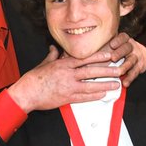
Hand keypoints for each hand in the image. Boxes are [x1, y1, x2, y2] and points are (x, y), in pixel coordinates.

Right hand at [6, 46, 121, 111]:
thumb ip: (52, 56)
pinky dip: (94, 96)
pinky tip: (103, 94)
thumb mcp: (44, 64)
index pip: (85, 59)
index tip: (109, 56)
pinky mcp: (67, 98)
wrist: (27, 93)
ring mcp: (68, 87)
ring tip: (116, 84)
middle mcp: (68, 74)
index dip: (99, 57)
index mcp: (63, 64)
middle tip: (119, 70)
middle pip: (92, 71)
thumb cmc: (33, 79)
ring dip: (105, 84)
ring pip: (91, 85)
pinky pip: (84, 97)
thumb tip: (54, 48)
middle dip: (107, 70)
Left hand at [104, 33, 145, 86]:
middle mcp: (131, 46)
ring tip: (119, 72)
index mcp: (123, 40)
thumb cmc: (117, 51)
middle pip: (127, 47)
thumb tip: (81, 55)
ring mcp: (136, 56)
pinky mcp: (139, 67)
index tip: (111, 45)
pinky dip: (130, 78)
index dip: (118, 40)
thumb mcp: (111, 47)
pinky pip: (135, 72)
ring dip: (125, 66)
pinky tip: (125, 83)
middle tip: (113, 58)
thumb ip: (100, 49)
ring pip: (132, 60)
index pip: (123, 37)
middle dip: (120, 53)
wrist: (139, 56)